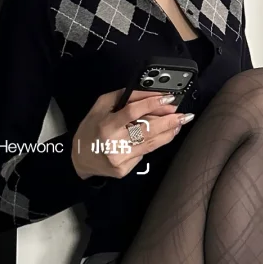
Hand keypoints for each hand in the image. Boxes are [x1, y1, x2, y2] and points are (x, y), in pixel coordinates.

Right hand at [70, 88, 193, 179]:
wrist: (79, 159)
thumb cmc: (91, 129)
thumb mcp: (102, 106)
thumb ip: (125, 97)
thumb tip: (151, 93)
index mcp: (105, 125)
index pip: (132, 112)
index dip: (152, 104)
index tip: (168, 98)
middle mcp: (113, 144)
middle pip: (146, 130)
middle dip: (168, 121)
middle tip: (183, 114)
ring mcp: (120, 159)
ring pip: (150, 144)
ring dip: (168, 132)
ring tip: (179, 123)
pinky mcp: (124, 170)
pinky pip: (144, 153)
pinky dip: (157, 143)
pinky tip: (166, 135)